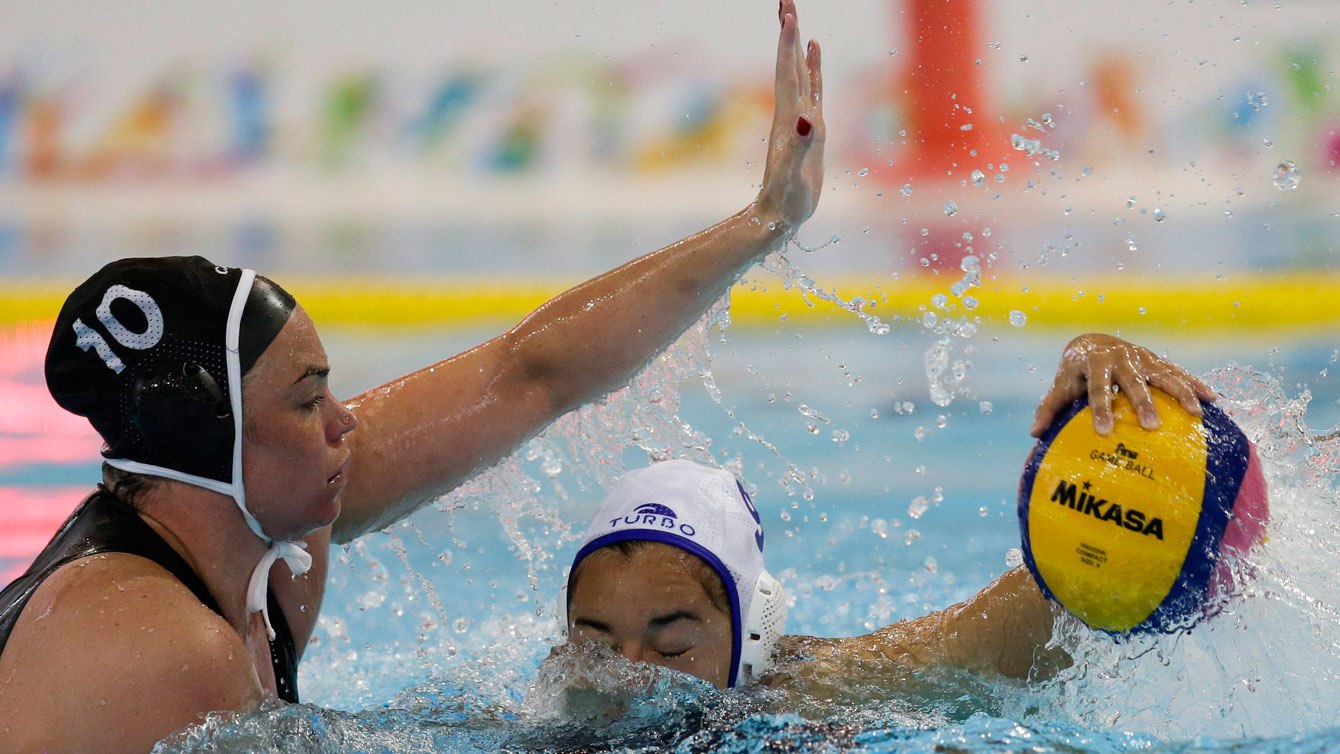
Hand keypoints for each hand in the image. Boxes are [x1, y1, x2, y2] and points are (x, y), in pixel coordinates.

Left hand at [755, 0, 823, 231]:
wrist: (779, 216)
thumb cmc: (786, 200)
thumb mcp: (794, 174)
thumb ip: (800, 146)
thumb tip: (805, 118)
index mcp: (788, 118)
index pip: (788, 73)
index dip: (788, 43)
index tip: (788, 13)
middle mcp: (791, 112)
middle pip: (789, 64)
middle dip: (788, 32)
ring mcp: (800, 118)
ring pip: (799, 73)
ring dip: (797, 45)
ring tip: (796, 19)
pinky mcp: (809, 128)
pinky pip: (812, 90)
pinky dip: (814, 70)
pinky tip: (815, 57)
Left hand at [1030, 333, 1214, 436]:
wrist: (1092, 343)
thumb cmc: (1074, 374)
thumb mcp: (1060, 387)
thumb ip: (1048, 408)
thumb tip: (1034, 434)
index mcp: (1093, 363)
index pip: (1096, 388)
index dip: (1100, 409)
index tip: (1103, 432)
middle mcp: (1120, 358)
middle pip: (1133, 381)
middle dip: (1143, 403)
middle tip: (1152, 426)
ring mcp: (1141, 358)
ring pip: (1163, 374)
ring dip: (1180, 393)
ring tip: (1196, 414)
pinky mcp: (1157, 361)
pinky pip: (1179, 373)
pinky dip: (1195, 384)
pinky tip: (1214, 400)